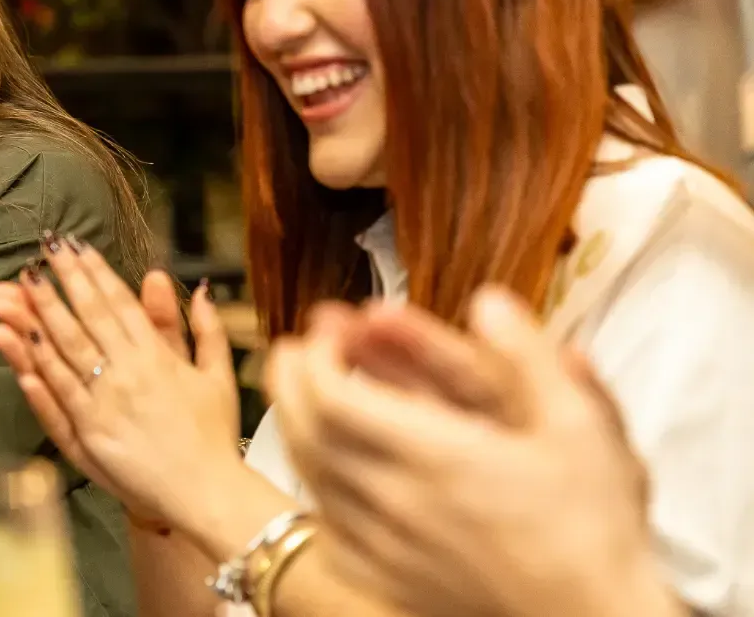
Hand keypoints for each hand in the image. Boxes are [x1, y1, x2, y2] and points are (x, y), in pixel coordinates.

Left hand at [0, 238, 242, 531]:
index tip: (74, 246)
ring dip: (38, 315)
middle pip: (87, 317)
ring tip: (14, 287)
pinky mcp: (89, 435)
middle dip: (62, 280)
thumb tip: (201, 289)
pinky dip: (35, 369)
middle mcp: (128, 373)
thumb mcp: (218, 376)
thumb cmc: (214, 437)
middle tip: (40, 250)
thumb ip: (208, 330)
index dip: (95, 272)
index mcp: (157, 356)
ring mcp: (105, 404)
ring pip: (64, 350)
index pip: (118, 303)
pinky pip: (56, 396)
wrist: (207, 493)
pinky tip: (16, 344)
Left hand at [268, 287, 662, 616]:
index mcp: (436, 455)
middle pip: (307, 430)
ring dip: (294, 427)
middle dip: (289, 380)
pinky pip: (328, 531)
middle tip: (292, 350)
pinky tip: (325, 471)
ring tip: (299, 396)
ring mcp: (386, 547)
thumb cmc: (594, 529)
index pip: (334, 395)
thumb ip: (530, 356)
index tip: (325, 329)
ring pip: (311, 478)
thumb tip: (488, 300)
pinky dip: (316, 490)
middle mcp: (397, 501)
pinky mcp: (388, 583)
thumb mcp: (581, 427)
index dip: (316, 356)